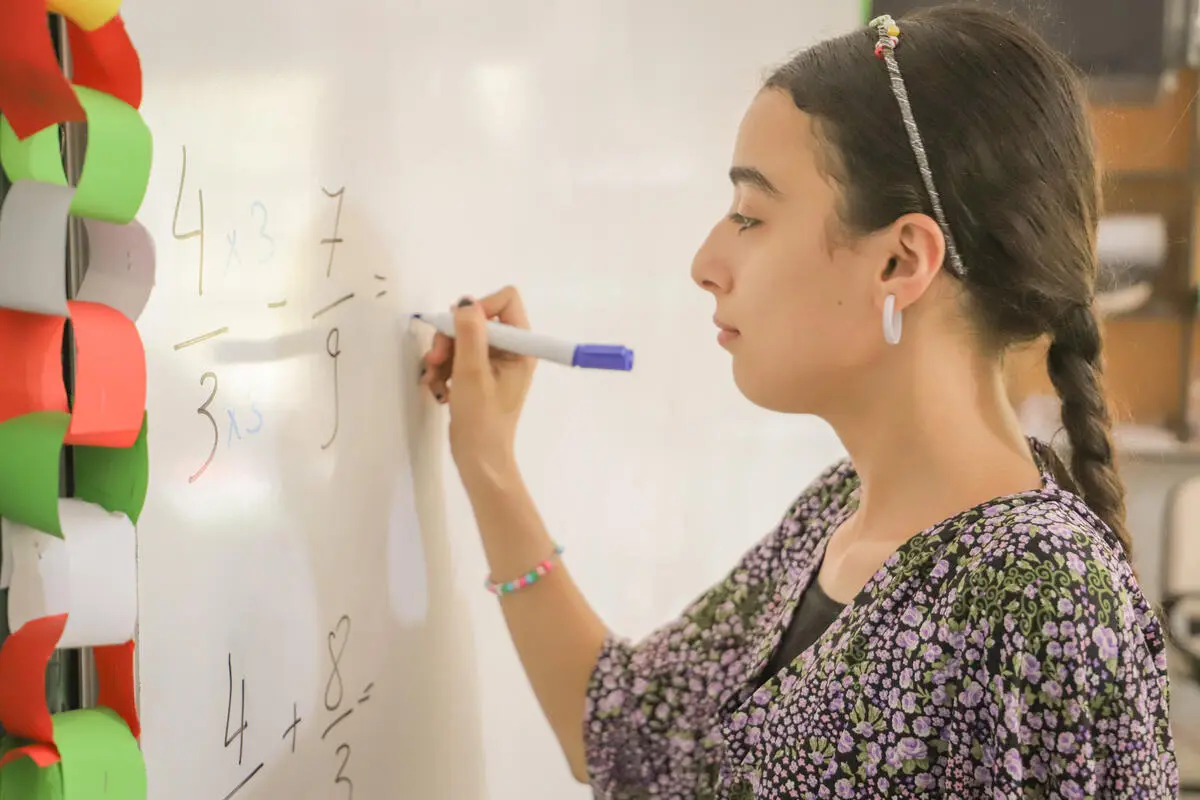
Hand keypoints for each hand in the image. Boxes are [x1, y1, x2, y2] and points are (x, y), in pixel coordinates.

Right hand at [420, 286, 535, 480]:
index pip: (505, 300)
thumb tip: (466, 302)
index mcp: (521, 347)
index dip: (479, 308)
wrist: (478, 460)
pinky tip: (438, 389)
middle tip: (436, 360)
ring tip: (435, 380)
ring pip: (462, 339)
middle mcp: (511, 350)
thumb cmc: (481, 420)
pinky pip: (457, 358)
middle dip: (452, 337)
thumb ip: (470, 334)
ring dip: (443, 356)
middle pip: (477, 320)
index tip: (459, 329)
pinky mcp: (478, 376)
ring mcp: (494, 363)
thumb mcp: (473, 373)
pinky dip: (444, 370)